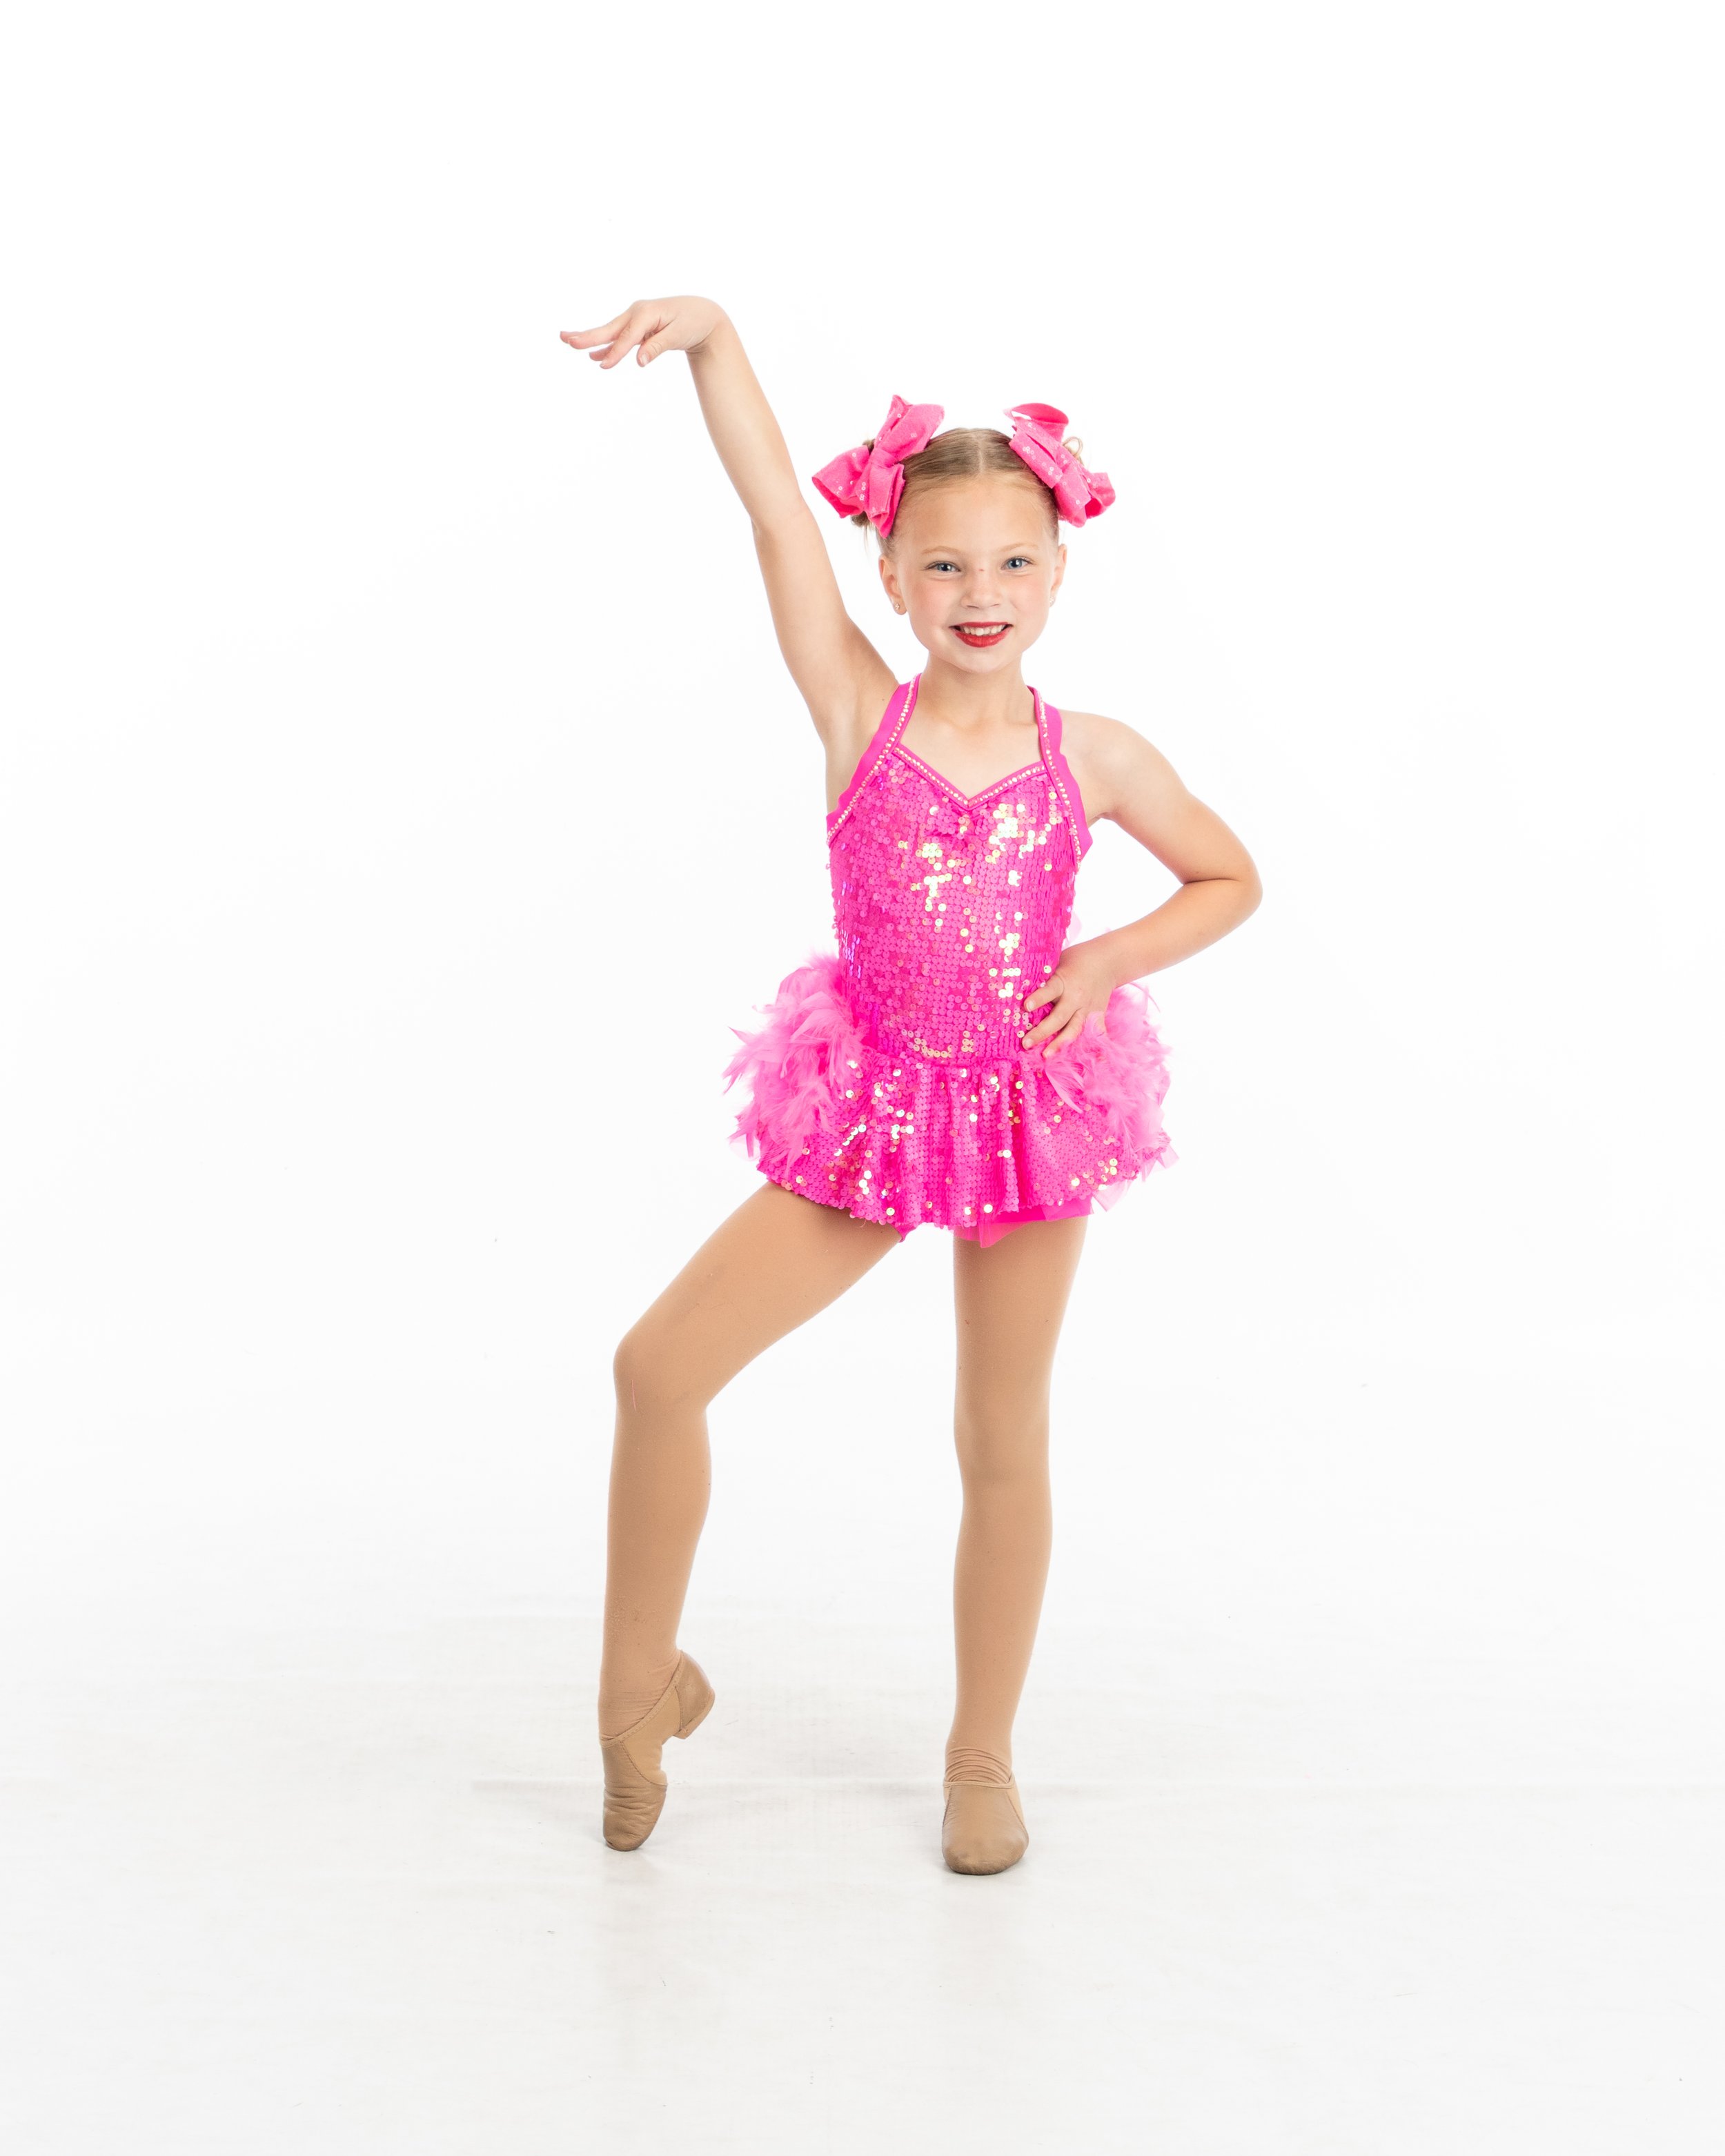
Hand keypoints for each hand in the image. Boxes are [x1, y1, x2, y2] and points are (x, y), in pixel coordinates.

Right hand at [560, 296, 727, 369]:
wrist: (702, 313)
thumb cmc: (692, 322)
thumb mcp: (679, 334)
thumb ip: (658, 347)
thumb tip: (639, 361)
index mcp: (646, 313)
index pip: (627, 337)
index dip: (615, 352)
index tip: (603, 367)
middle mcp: (637, 313)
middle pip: (610, 329)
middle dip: (588, 336)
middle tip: (567, 341)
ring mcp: (635, 319)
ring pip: (610, 332)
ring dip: (589, 338)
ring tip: (567, 342)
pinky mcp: (638, 328)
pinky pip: (619, 338)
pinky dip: (606, 347)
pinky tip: (594, 356)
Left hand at [1019, 939, 1117, 1057]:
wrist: (1107, 960)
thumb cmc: (1076, 960)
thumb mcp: (1058, 961)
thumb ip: (1044, 976)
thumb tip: (1016, 985)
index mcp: (1064, 981)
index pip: (1050, 990)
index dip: (1038, 999)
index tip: (1025, 1007)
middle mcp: (1076, 997)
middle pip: (1058, 1018)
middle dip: (1042, 1031)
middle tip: (1026, 1043)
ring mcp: (1088, 1009)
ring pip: (1074, 1029)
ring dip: (1060, 1044)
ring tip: (1046, 1055)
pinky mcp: (1098, 1015)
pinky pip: (1097, 1033)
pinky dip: (1097, 1048)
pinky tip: (1096, 1064)